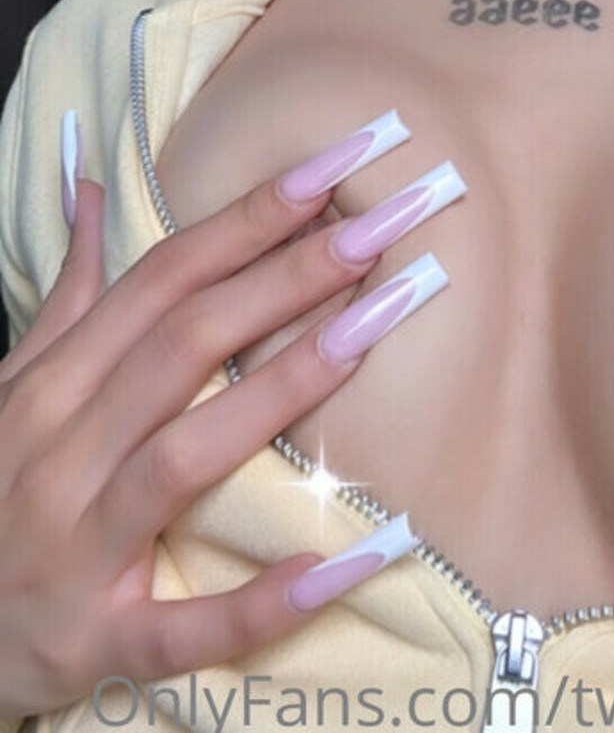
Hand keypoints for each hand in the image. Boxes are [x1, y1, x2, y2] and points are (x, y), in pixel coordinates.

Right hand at [0, 119, 459, 718]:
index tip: (334, 168)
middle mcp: (61, 454)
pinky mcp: (95, 642)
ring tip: (371, 330)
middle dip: (286, 277)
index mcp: (50, 386)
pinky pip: (185, 627)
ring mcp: (76, 549)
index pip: (161, 280)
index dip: (247, 219)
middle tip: (380, 228)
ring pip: (184, 456)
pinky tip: (340, 565)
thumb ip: (67, 296)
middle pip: (185, 345)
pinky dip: (259, 602)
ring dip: (282, 389)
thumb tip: (90, 187)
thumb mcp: (13, 389)